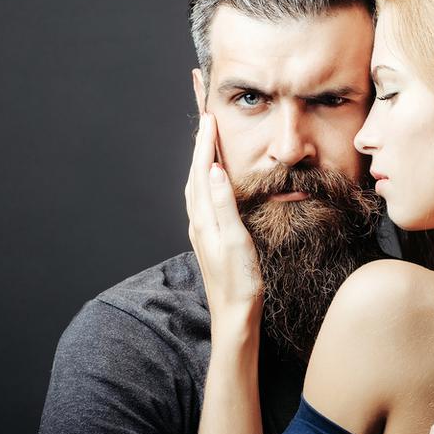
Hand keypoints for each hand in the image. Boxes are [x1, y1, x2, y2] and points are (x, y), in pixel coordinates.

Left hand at [185, 113, 261, 345]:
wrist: (234, 315)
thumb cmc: (239, 281)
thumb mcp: (235, 240)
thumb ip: (223, 204)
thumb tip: (213, 169)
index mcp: (203, 218)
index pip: (201, 171)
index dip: (205, 143)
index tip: (209, 119)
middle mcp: (197, 221)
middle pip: (194, 174)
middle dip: (199, 146)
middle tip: (206, 121)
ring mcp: (201, 231)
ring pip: (195, 187)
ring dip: (199, 162)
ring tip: (207, 143)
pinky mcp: (208, 238)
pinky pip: (201, 199)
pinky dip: (203, 181)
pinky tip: (211, 183)